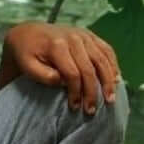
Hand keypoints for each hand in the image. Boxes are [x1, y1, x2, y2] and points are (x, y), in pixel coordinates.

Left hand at [0, 21, 118, 112]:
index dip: (76, 92)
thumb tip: (63, 82)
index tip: (75, 107)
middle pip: (90, 68)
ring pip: (103, 59)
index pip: (72, 73)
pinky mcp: (90, 35)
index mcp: (57, 45)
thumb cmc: (27, 53)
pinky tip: (117, 79)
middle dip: (93, 92)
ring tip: (110, 99)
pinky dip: (113, 65)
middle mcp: (73, 37)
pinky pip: (107, 50)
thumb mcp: (27, 65)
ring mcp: (84, 35)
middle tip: (92, 110)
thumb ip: (43, 75)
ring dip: (109, 81)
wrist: (29, 33)